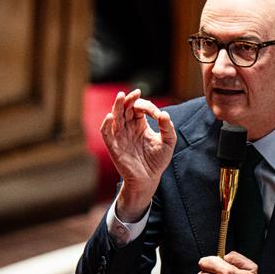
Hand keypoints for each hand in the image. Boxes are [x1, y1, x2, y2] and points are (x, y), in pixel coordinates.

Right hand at [101, 88, 176, 220]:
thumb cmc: (158, 160)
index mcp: (140, 124)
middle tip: (135, 93)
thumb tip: (164, 114)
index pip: (139, 108)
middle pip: (124, 109)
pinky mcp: (113, 146)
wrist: (149, 179)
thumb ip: (167, 128)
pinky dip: (106, 124)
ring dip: (116, 106)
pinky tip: (110, 116)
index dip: (147, 106)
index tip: (157, 114)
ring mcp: (120, 136)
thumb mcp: (168, 142)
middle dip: (129, 100)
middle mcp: (128, 127)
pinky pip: (106, 133)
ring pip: (115, 116)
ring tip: (121, 96)